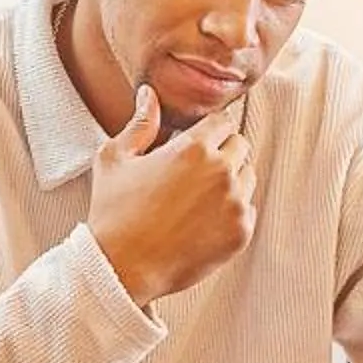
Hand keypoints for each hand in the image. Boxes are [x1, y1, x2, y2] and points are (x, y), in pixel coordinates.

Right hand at [88, 85, 255, 303]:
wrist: (121, 268)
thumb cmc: (113, 212)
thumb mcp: (114, 159)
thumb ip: (139, 123)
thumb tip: (149, 94)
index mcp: (193, 148)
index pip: (223, 121)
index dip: (207, 130)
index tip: (194, 145)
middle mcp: (221, 172)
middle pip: (240, 145)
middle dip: (221, 152)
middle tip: (194, 173)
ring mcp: (235, 204)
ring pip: (248, 176)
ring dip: (230, 180)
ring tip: (197, 198)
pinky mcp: (241, 232)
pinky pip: (248, 209)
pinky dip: (231, 212)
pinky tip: (202, 221)